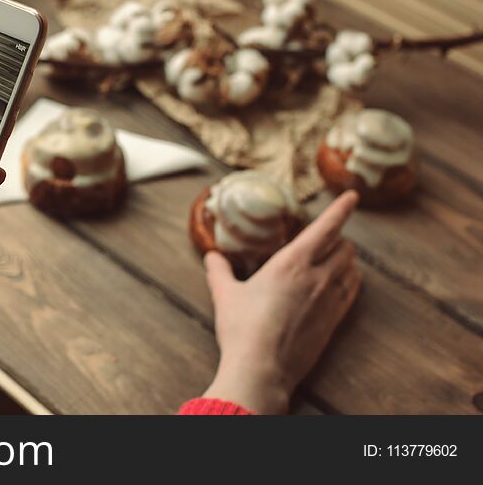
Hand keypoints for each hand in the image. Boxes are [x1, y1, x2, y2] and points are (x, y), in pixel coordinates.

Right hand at [200, 191, 361, 413]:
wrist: (262, 368)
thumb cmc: (242, 329)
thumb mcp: (224, 294)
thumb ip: (219, 271)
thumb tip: (212, 257)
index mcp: (291, 263)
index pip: (325, 228)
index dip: (340, 209)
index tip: (352, 196)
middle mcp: (316, 277)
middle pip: (344, 247)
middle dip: (339, 238)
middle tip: (330, 237)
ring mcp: (329, 300)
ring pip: (352, 268)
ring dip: (347, 259)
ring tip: (336, 258)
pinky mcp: (334, 322)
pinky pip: (352, 293)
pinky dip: (351, 282)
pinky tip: (343, 283)